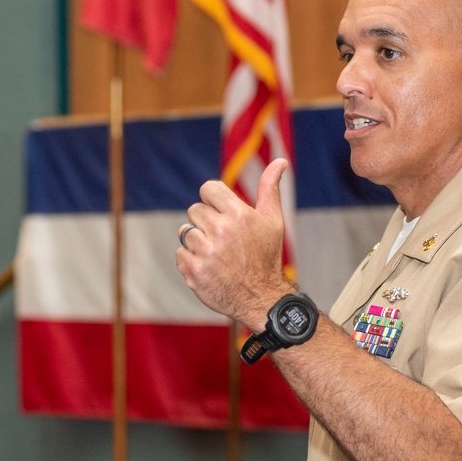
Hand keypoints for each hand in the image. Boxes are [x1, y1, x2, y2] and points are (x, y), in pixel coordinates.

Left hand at [176, 159, 293, 330]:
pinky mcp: (193, 270)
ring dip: (198, 241)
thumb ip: (270, 189)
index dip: (214, 200)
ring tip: (216, 254)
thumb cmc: (267, 257)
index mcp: (238, 215)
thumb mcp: (273, 221)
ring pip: (186, 232)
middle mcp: (220, 231)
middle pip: (195, 211)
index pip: (207, 189)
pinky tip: (209, 267)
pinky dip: (191, 260)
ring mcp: (205, 252)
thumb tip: (280, 161)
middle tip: (223, 239)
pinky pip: (180, 253)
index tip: (222, 213)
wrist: (262, 298)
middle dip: (206, 222)